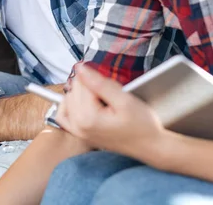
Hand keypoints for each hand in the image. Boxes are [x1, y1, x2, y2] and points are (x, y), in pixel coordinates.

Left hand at [56, 64, 170, 165]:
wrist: (149, 145)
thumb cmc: (141, 125)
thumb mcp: (124, 99)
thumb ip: (100, 83)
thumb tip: (80, 68)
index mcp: (87, 118)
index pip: (82, 83)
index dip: (97, 79)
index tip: (112, 86)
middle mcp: (77, 126)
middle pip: (74, 90)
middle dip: (90, 86)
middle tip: (110, 95)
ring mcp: (77, 132)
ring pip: (68, 98)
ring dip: (82, 94)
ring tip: (101, 99)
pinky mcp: (79, 134)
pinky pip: (63, 115)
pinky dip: (70, 105)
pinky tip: (83, 102)